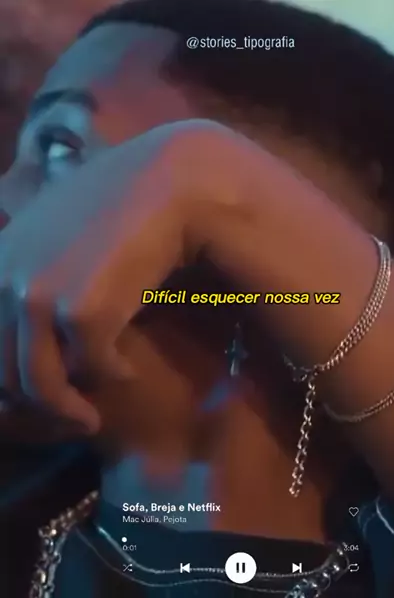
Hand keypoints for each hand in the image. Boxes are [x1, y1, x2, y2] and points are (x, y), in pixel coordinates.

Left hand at [0, 119, 231, 431]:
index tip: (36, 405)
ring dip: (67, 412)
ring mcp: (38, 297)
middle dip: (37, 412)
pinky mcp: (83, 311)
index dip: (7, 390)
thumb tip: (35, 328)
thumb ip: (29, 272)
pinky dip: (112, 377)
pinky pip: (94, 368)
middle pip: (4, 377)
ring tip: (89, 419)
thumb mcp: (54, 239)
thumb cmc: (115, 208)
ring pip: (39, 386)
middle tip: (70, 422)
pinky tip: (127, 371)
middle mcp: (4, 283)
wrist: (162, 185)